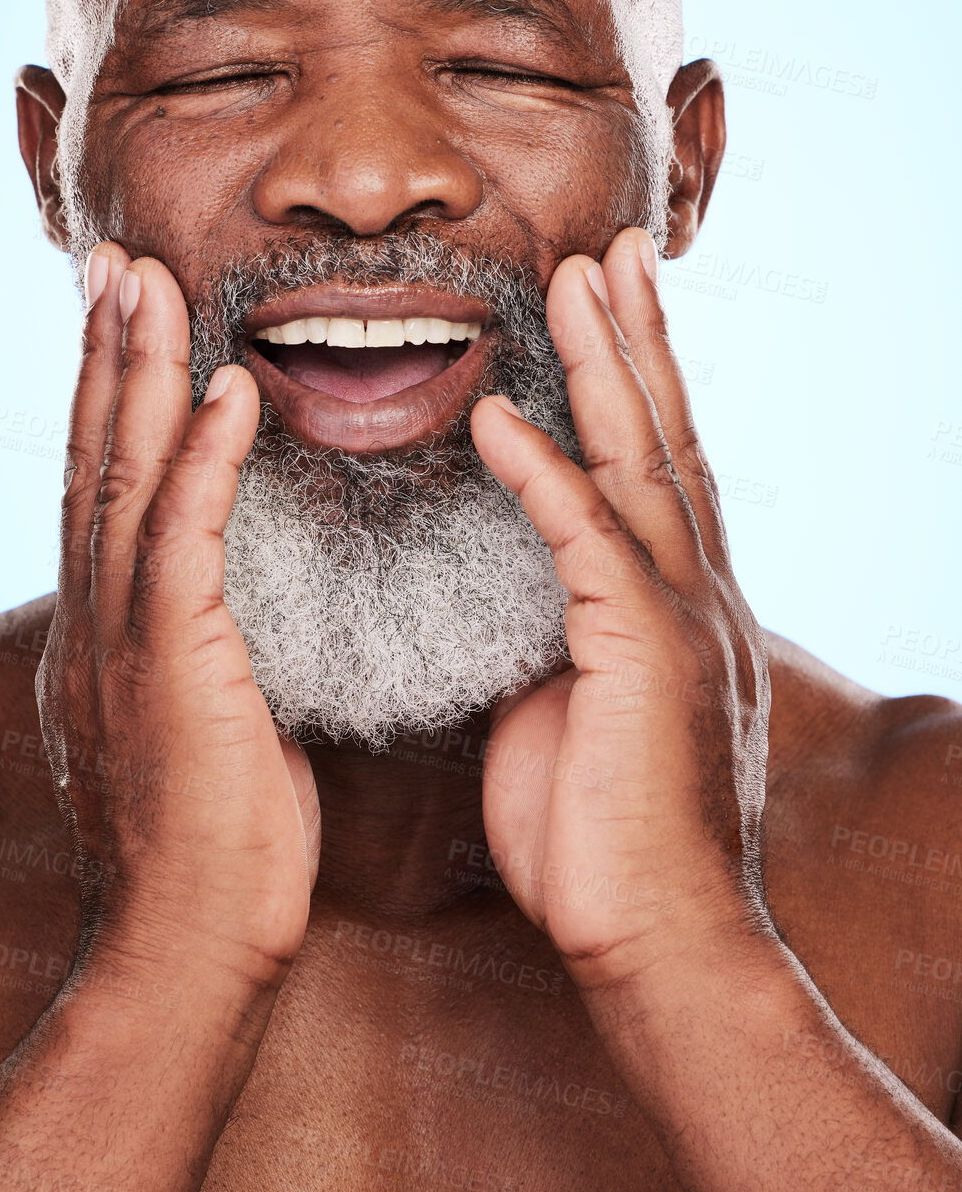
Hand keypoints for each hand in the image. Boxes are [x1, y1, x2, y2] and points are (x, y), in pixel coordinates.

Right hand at [37, 244, 319, 988]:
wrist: (188, 953)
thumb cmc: (213, 852)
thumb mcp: (196, 730)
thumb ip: (197, 660)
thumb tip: (219, 623)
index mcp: (106, 635)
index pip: (103, 494)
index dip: (109, 404)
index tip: (123, 324)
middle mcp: (95, 623)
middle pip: (93, 462)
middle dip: (103, 357)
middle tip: (115, 265)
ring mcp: (122, 641)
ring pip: (120, 480)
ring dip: (134, 375)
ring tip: (146, 285)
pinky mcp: (169, 664)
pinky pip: (183, 540)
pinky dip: (199, 460)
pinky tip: (222, 392)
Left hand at [471, 227, 770, 991]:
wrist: (661, 945)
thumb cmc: (605, 840)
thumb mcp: (574, 710)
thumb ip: (556, 637)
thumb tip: (521, 597)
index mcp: (672, 606)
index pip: (652, 467)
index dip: (632, 380)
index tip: (603, 304)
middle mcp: (692, 595)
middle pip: (664, 436)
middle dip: (636, 336)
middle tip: (612, 246)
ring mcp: (680, 620)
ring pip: (643, 463)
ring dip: (605, 365)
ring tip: (575, 276)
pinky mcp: (647, 657)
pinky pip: (587, 544)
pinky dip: (544, 474)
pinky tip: (499, 414)